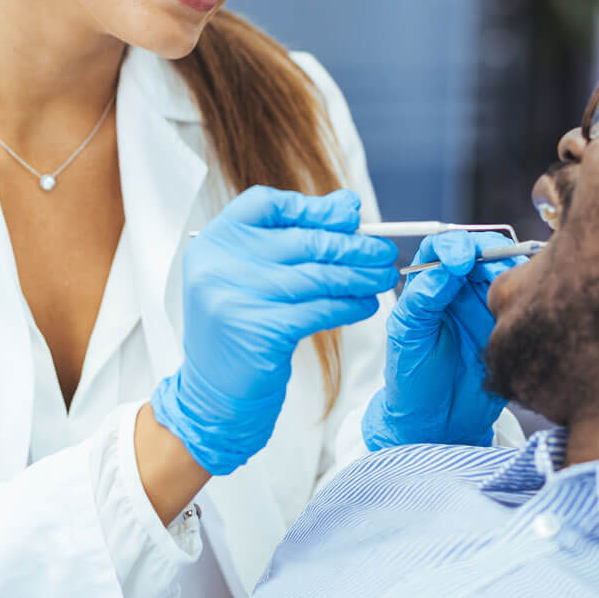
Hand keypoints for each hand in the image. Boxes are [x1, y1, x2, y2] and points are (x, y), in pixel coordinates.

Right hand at [153, 186, 397, 474]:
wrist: (214, 394)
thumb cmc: (242, 327)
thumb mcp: (253, 275)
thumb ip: (293, 237)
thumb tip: (350, 206)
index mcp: (214, 241)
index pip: (266, 203)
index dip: (313, 207)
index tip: (352, 215)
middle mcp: (219, 264)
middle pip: (301, 240)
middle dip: (352, 245)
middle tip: (384, 252)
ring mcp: (237, 296)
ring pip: (317, 276)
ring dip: (359, 276)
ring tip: (384, 278)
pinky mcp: (261, 330)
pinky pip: (320, 309)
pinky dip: (349, 306)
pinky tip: (366, 305)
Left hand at [361, 230, 528, 449]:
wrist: (437, 423)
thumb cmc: (412, 379)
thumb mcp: (408, 337)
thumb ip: (422, 300)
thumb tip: (445, 269)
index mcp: (430, 287)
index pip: (442, 248)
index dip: (453, 246)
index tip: (460, 261)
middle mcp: (459, 291)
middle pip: (479, 252)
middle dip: (489, 252)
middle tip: (495, 268)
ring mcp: (486, 307)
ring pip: (505, 272)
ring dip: (511, 270)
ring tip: (511, 284)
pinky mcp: (508, 325)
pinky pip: (521, 299)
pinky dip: (526, 292)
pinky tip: (525, 300)